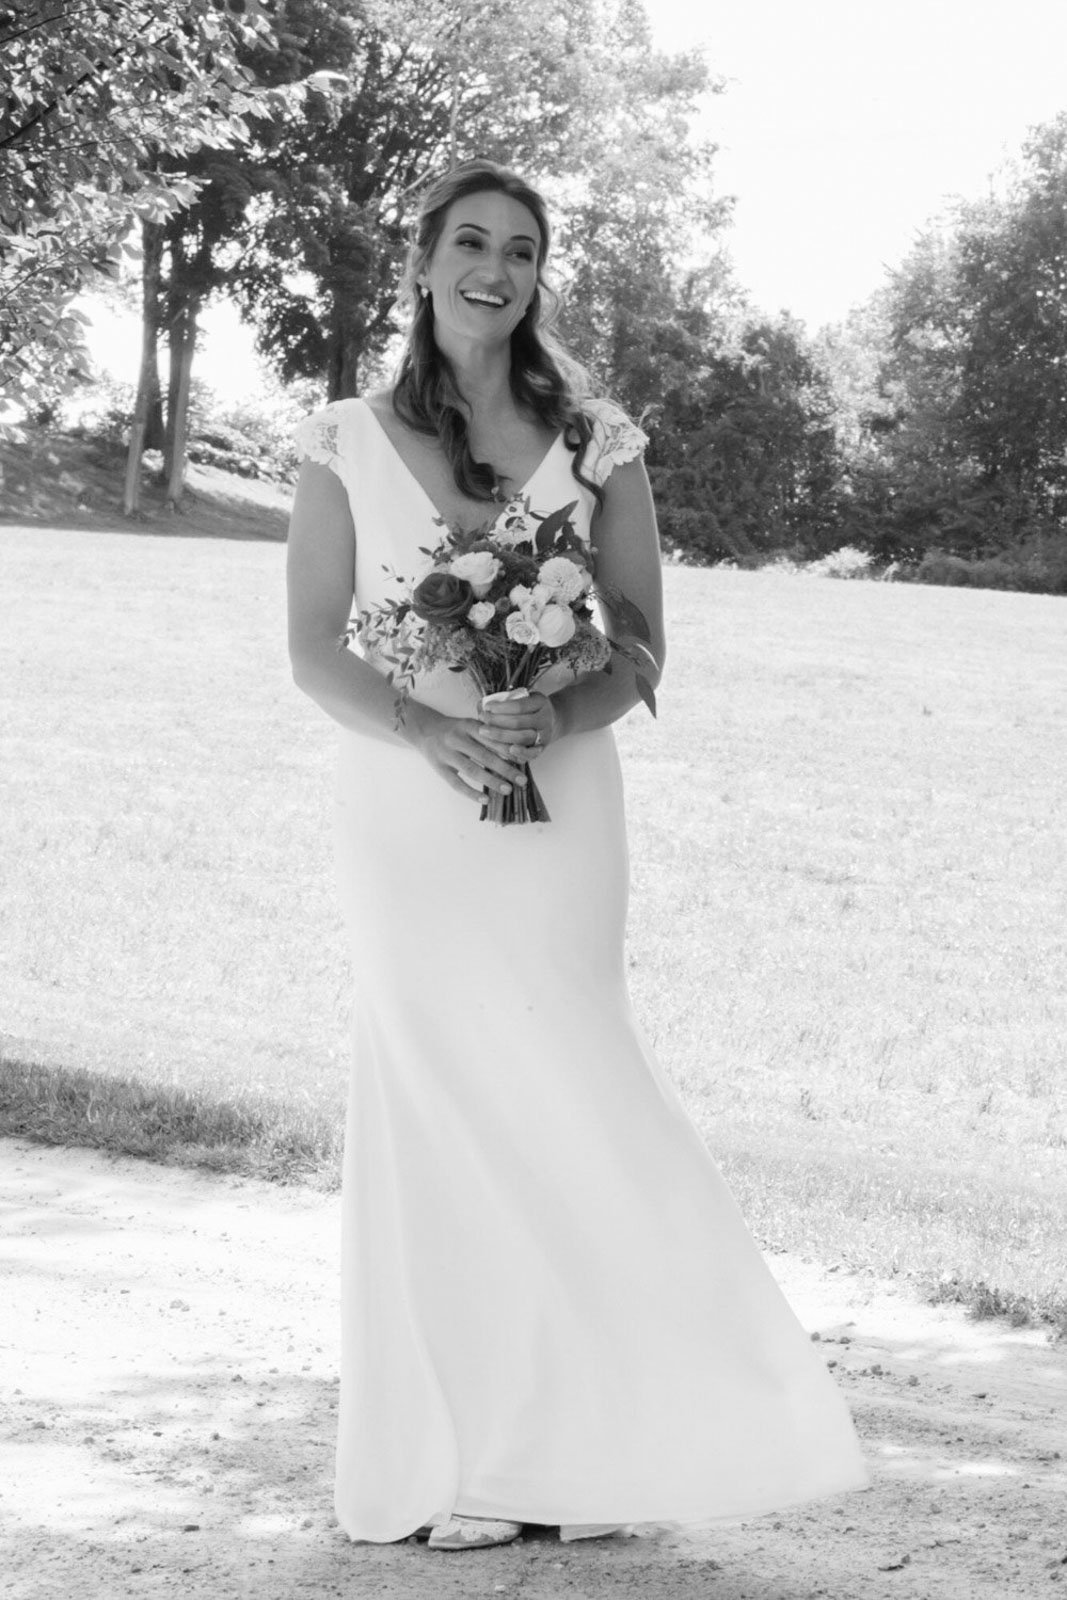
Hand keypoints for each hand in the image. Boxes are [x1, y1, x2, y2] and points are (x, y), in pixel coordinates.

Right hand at [403, 702, 528, 802]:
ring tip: (507, 790)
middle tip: (521, 780)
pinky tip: (485, 799)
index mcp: (469, 726)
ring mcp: (447, 754)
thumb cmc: (455, 730)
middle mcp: (457, 738)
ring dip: (491, 781)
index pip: (492, 739)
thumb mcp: (471, 726)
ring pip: (472, 770)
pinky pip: (456, 783)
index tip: (524, 761)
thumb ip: (489, 736)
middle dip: (505, 769)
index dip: (509, 751)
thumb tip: (515, 753)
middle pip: (484, 756)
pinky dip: (471, 792)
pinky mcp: (439, 768)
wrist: (424, 729)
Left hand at [478, 689, 558, 761]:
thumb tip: (481, 705)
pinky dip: (520, 752)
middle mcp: (545, 719)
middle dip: (496, 721)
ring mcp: (544, 735)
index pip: (519, 706)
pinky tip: (508, 749)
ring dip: (500, 736)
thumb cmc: (529, 708)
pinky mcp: (541, 749)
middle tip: (482, 719)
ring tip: (484, 731)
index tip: (486, 707)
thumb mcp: (522, 698)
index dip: (501, 707)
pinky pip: (531, 753)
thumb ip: (505, 700)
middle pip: (518, 722)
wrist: (552, 720)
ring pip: (522, 738)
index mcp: (540, 702)